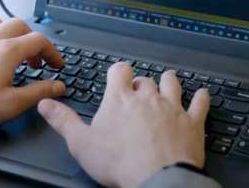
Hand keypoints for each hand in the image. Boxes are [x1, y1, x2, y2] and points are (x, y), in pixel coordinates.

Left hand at [0, 18, 64, 131]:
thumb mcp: (10, 105)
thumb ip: (38, 92)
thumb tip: (57, 86)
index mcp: (7, 52)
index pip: (39, 40)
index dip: (52, 52)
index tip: (55, 64)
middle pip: (22, 25)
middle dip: (34, 40)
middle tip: (36, 59)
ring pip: (0, 23)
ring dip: (14, 33)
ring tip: (16, 51)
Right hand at [38, 63, 209, 187]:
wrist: (156, 178)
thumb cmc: (120, 162)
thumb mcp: (81, 143)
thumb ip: (63, 121)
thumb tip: (46, 105)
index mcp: (120, 99)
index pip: (119, 70)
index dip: (117, 72)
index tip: (116, 77)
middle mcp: (148, 97)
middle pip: (145, 79)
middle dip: (141, 84)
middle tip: (138, 93)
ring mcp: (172, 107)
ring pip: (172, 83)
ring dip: (169, 83)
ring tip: (167, 84)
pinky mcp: (192, 121)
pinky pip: (200, 102)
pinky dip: (201, 97)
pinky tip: (202, 95)